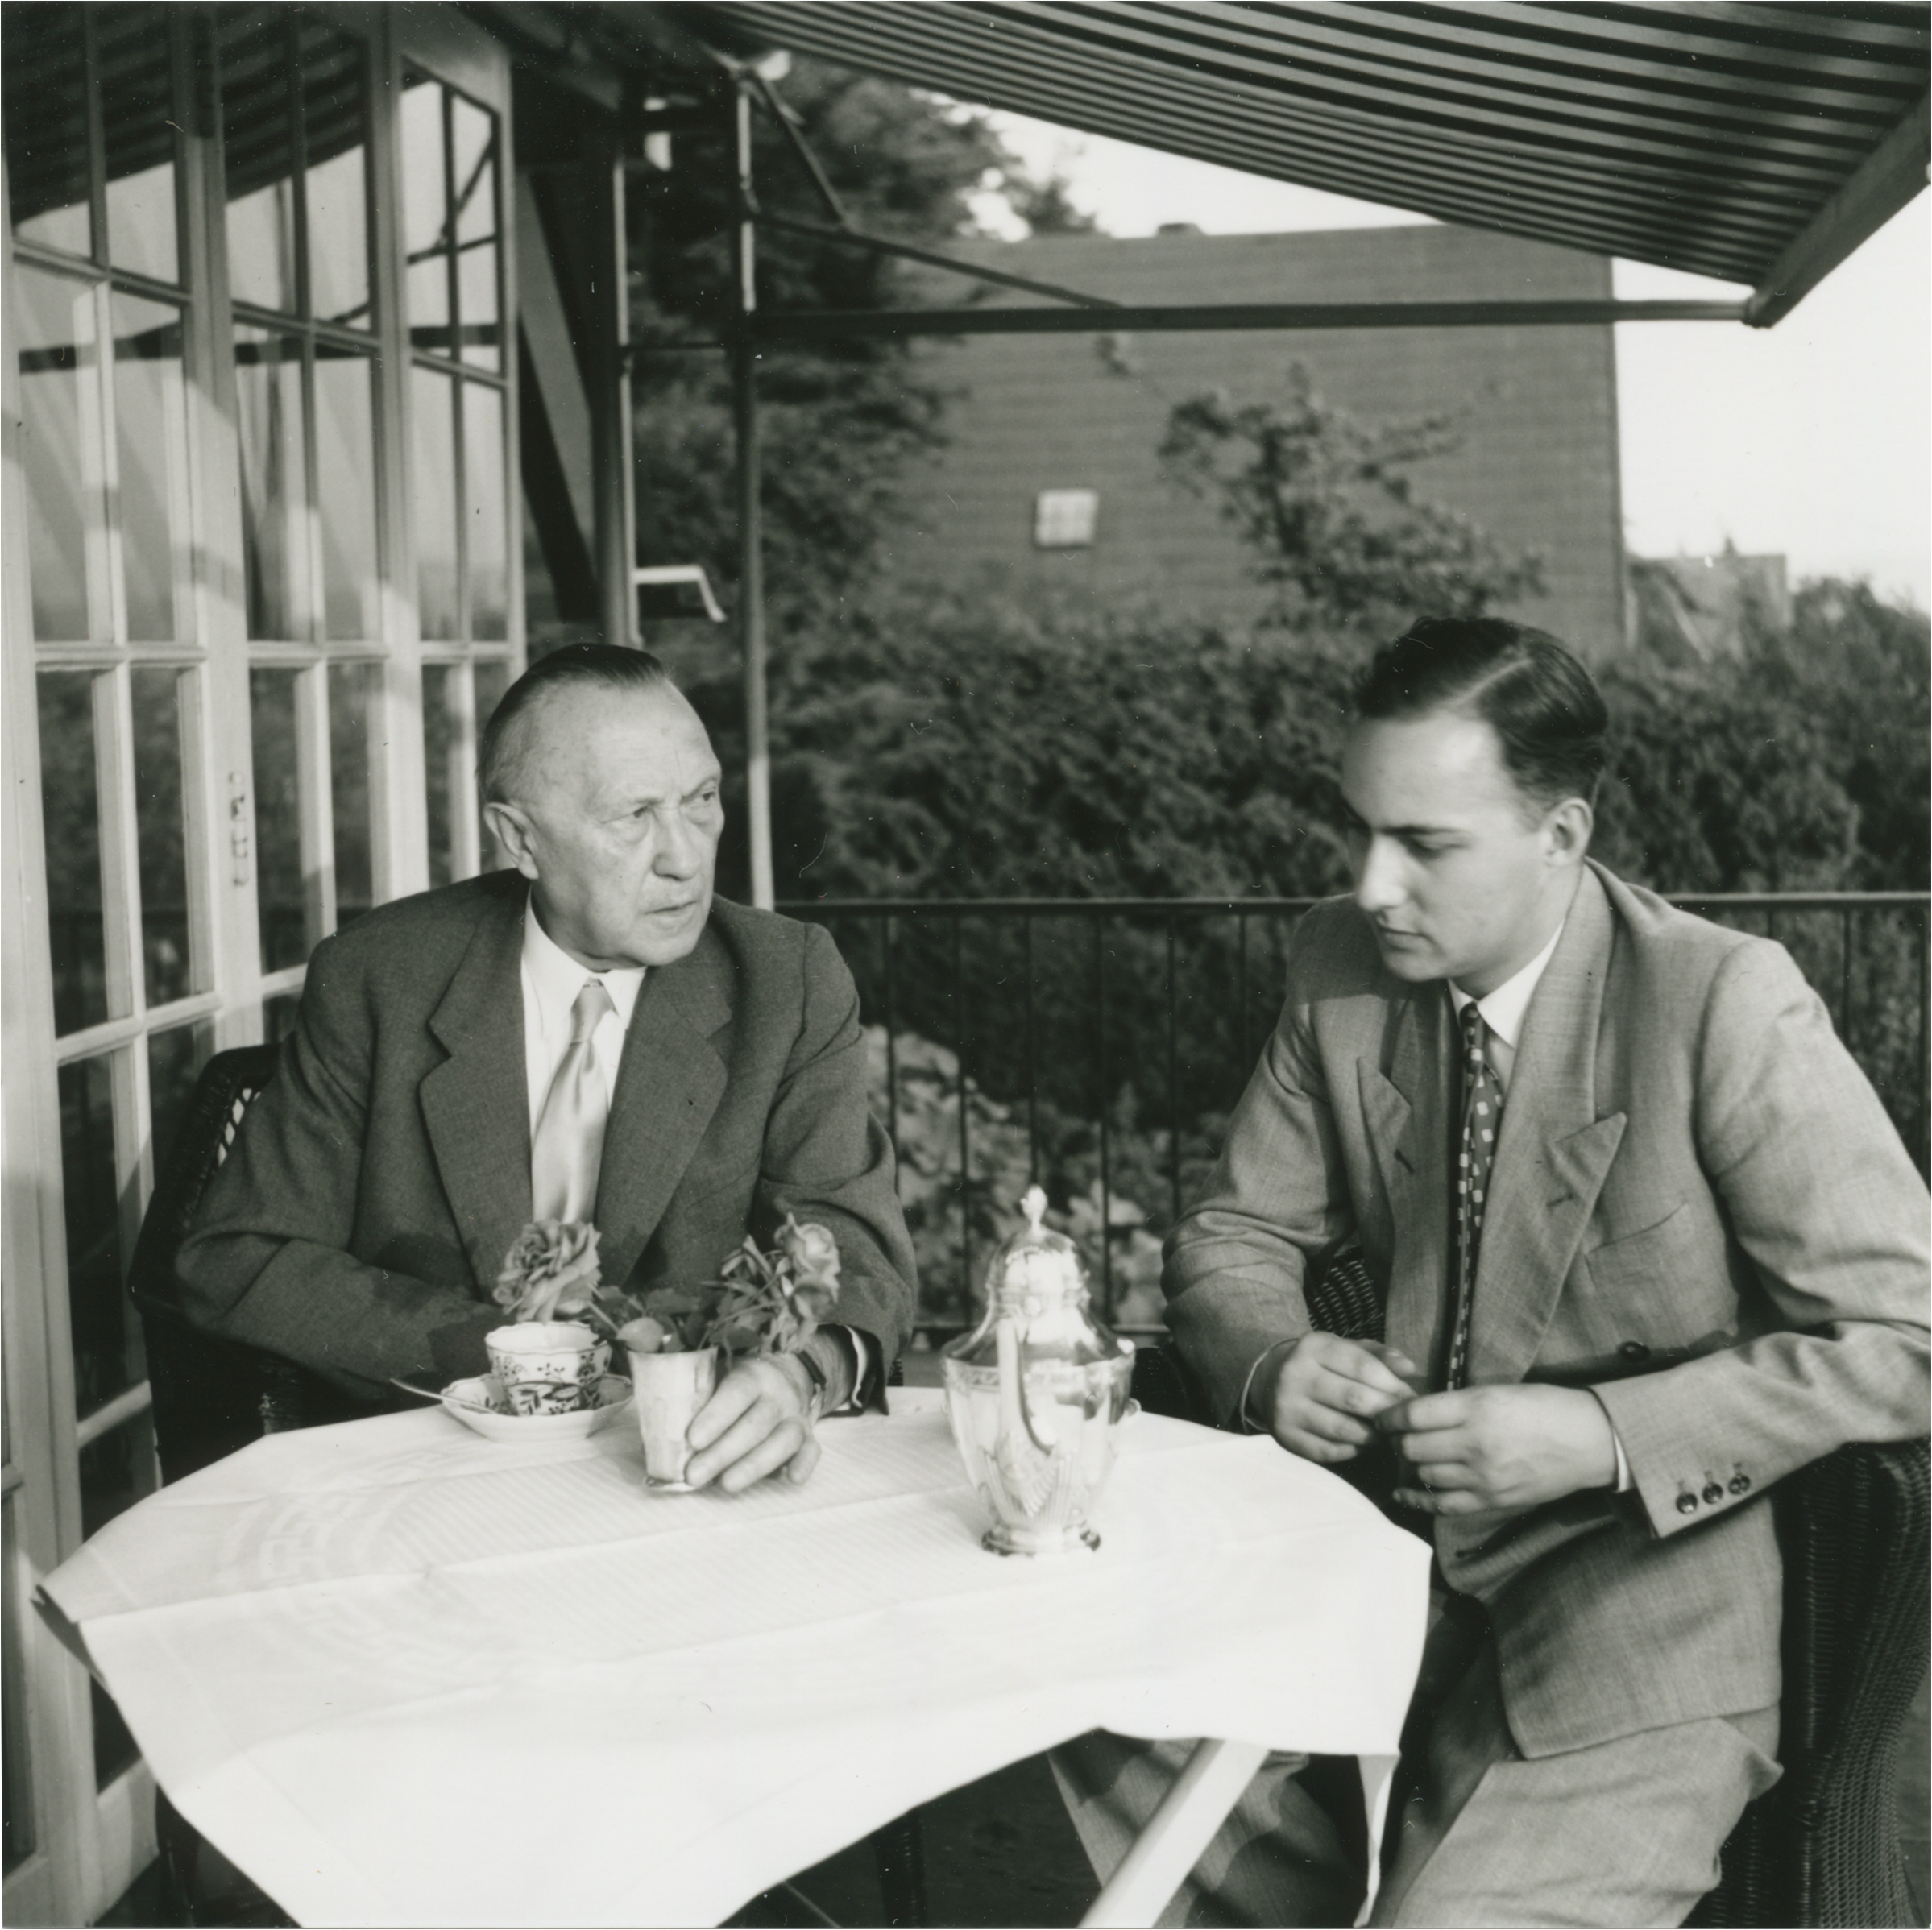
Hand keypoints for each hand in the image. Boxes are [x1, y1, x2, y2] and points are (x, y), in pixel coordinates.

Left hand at [683, 1355, 819, 1492]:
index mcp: (753, 1374)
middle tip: (694, 1475)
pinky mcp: (809, 1437)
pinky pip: (812, 1450)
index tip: (692, 1440)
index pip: (737, 1391)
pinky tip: (790, 1478)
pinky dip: (805, 1464)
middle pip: (756, 1424)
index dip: (716, 1415)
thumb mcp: (718, 1376)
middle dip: (723, 1453)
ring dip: (755, 1465)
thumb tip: (662, 1430)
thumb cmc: (736, 1386)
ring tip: (726, 1484)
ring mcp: (796, 1416)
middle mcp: (778, 1394)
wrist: (785, 1376)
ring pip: (783, 1440)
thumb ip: (698, 1396)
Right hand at [1256, 1333, 1422, 1463]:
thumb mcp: (1346, 1350)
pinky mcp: (1286, 1437)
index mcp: (1313, 1347)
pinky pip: (1330, 1451)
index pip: (1363, 1367)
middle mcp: (1295, 1375)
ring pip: (1344, 1429)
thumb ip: (1379, 1356)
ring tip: (1387, 1432)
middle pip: (1355, 1399)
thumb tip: (1409, 1369)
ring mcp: (1287, 1408)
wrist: (1269, 1381)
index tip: (1411, 1398)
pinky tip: (1363, 1442)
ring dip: (1374, 1435)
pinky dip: (1354, 1450)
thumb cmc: (1322, 1364)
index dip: (1393, 1385)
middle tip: (1403, 1420)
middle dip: (1387, 1412)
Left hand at [1384, 1384, 1615, 1514]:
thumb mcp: (1497, 1391)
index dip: (1389, 1416)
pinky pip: (1443, 1505)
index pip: (1413, 1415)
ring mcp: (1484, 1477)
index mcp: (1476, 1407)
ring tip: (1408, 1457)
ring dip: (1410, 1466)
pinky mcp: (1493, 1501)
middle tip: (1394, 1436)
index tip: (1382, 1416)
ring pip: (1424, 1475)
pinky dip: (1419, 1499)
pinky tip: (1405, 1492)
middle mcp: (1476, 1443)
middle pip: (1412, 1447)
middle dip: (1397, 1441)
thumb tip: (1413, 1412)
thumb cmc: (1544, 1407)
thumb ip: (1456, 1403)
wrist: (1589, 1441)